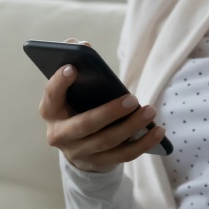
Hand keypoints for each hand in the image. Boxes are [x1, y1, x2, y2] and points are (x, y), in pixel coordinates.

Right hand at [37, 38, 165, 172]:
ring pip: (107, 141)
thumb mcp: (71, 88)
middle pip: (84, 125)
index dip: (60, 83)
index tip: (73, 67)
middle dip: (109, 112)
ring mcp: (79, 152)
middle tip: (132, 98)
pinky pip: (123, 155)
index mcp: (50, 111)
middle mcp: (60, 135)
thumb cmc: (77, 105)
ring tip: (150, 110)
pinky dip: (143, 143)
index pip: (51, 96)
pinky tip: (159, 131)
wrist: (77, 145)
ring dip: (131, 127)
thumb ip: (74, 61)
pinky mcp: (99, 163)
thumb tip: (82, 44)